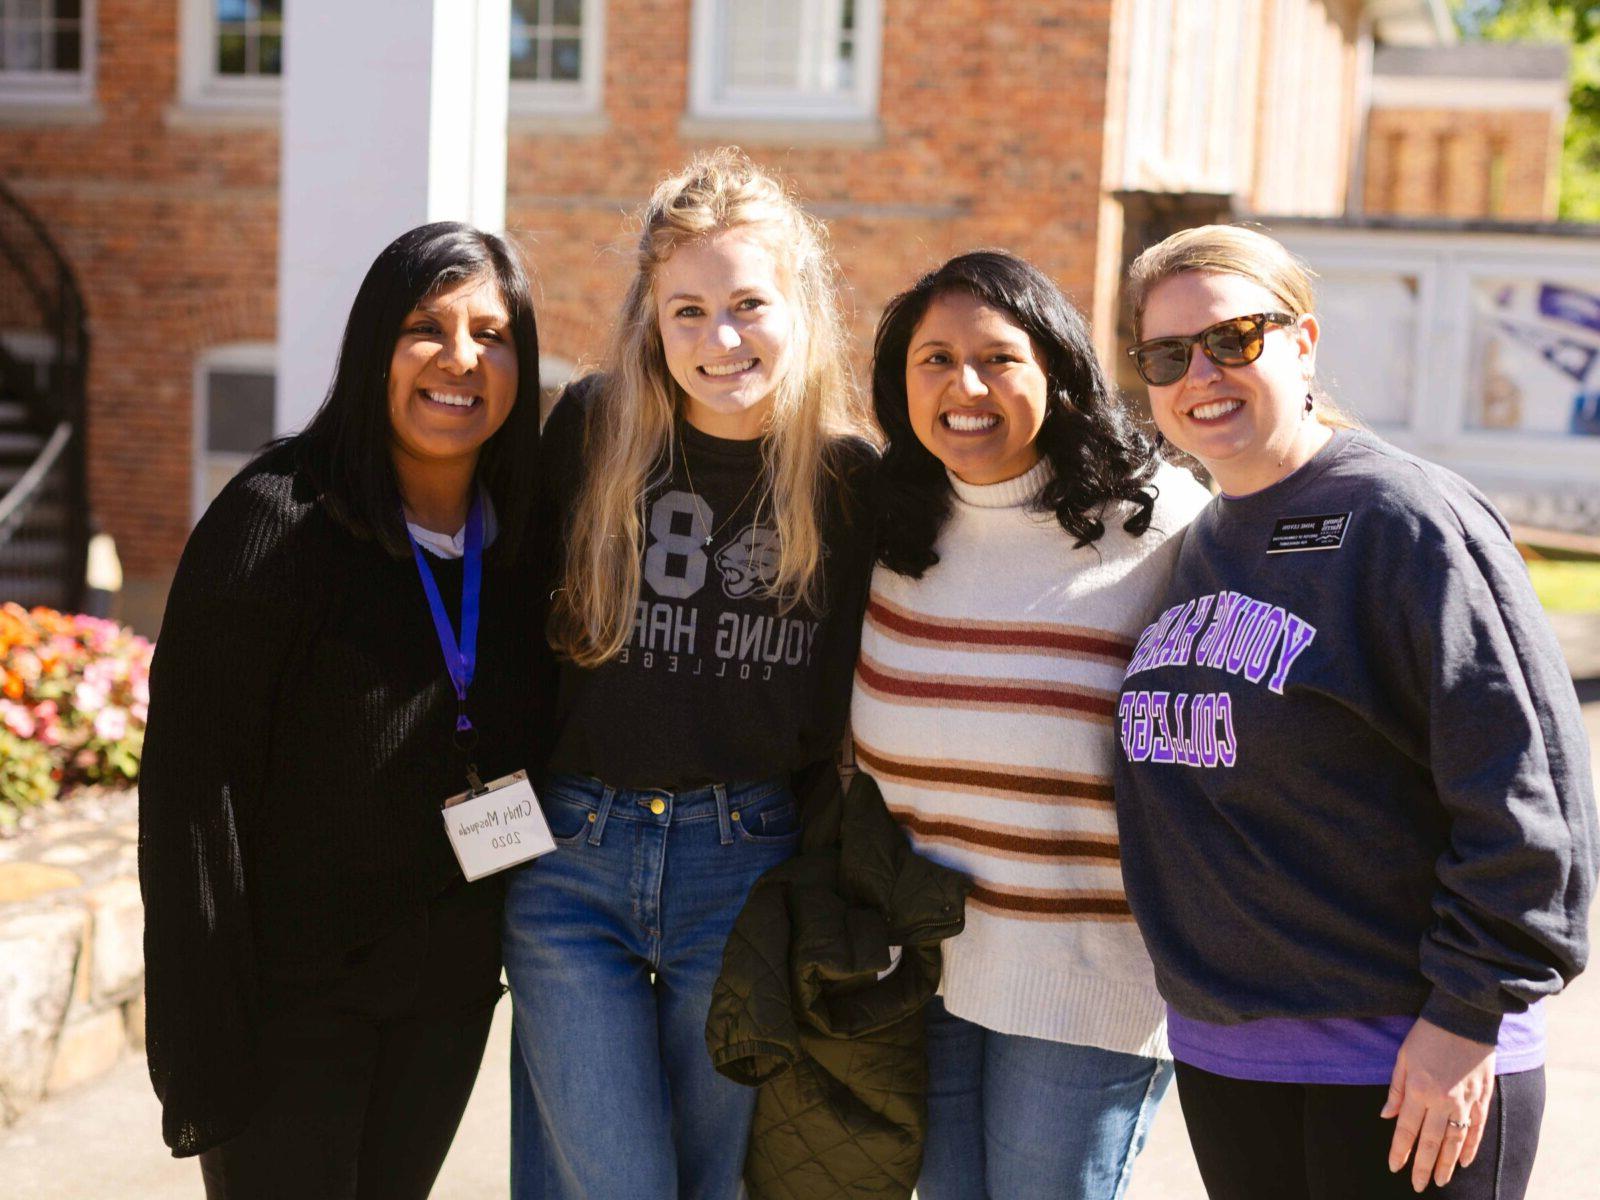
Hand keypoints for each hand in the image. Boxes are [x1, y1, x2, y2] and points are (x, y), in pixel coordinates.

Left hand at [1381, 1017, 1494, 1191]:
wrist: (1465, 1017)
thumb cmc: (1428, 1034)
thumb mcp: (1403, 1057)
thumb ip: (1396, 1089)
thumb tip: (1387, 1116)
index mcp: (1419, 1089)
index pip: (1406, 1129)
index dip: (1400, 1150)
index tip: (1394, 1167)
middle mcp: (1442, 1101)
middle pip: (1430, 1142)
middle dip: (1421, 1165)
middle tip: (1417, 1185)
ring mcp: (1465, 1102)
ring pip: (1454, 1141)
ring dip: (1445, 1163)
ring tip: (1439, 1181)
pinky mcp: (1482, 1098)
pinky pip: (1477, 1130)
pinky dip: (1470, 1148)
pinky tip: (1463, 1162)